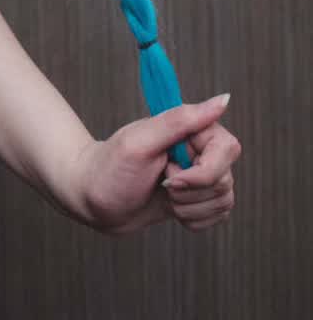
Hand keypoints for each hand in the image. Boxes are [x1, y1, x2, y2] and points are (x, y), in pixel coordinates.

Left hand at [71, 95, 239, 237]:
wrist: (91, 200)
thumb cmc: (108, 168)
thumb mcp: (140, 143)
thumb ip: (181, 120)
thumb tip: (224, 100)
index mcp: (192, 128)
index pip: (228, 149)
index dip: (204, 172)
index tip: (170, 176)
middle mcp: (200, 149)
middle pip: (225, 180)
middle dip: (188, 192)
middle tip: (159, 183)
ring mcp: (200, 175)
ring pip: (222, 201)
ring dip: (188, 207)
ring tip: (161, 193)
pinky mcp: (197, 198)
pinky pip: (216, 216)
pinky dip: (192, 219)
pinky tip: (169, 209)